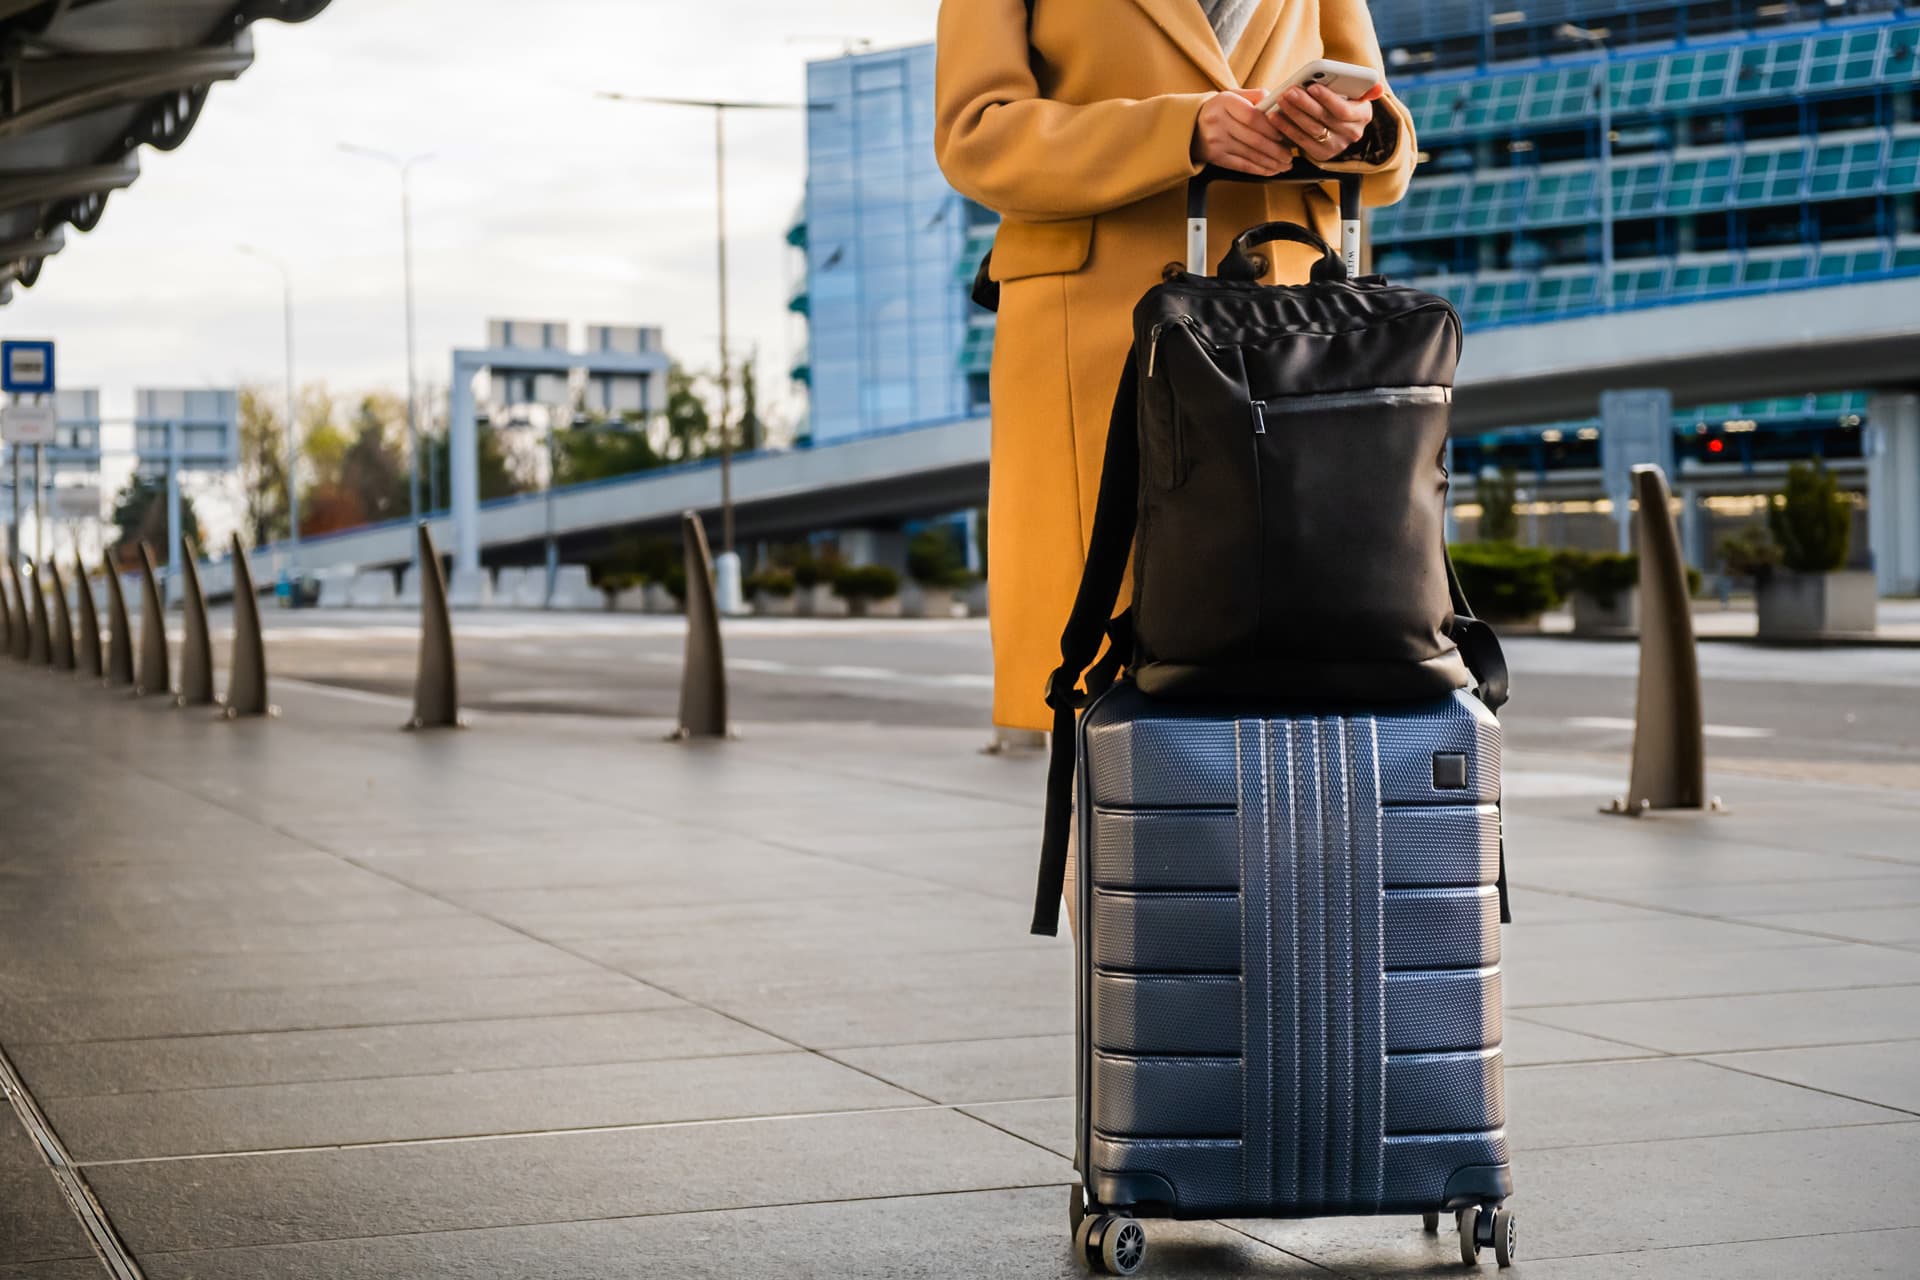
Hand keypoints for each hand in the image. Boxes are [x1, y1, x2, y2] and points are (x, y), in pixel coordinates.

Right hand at [1191, 89, 1292, 175]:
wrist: (1190, 125)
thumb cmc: (1219, 110)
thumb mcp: (1233, 96)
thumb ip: (1255, 97)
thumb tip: (1278, 103)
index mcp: (1225, 102)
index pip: (1252, 116)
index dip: (1271, 128)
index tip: (1284, 135)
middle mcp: (1218, 122)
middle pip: (1253, 138)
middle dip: (1276, 149)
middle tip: (1290, 154)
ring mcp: (1216, 141)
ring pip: (1250, 154)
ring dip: (1271, 162)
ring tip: (1285, 164)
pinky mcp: (1215, 157)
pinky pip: (1242, 165)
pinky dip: (1259, 169)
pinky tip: (1271, 170)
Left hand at [1268, 82, 1382, 163]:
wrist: (1342, 128)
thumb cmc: (1346, 103)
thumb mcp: (1358, 95)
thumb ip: (1366, 88)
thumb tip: (1378, 87)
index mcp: (1362, 116)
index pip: (1343, 110)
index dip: (1327, 99)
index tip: (1312, 87)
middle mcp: (1351, 134)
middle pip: (1324, 119)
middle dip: (1304, 104)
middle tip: (1289, 91)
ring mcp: (1336, 146)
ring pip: (1310, 130)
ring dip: (1292, 115)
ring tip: (1280, 101)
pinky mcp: (1321, 154)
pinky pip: (1300, 141)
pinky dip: (1286, 128)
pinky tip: (1274, 117)